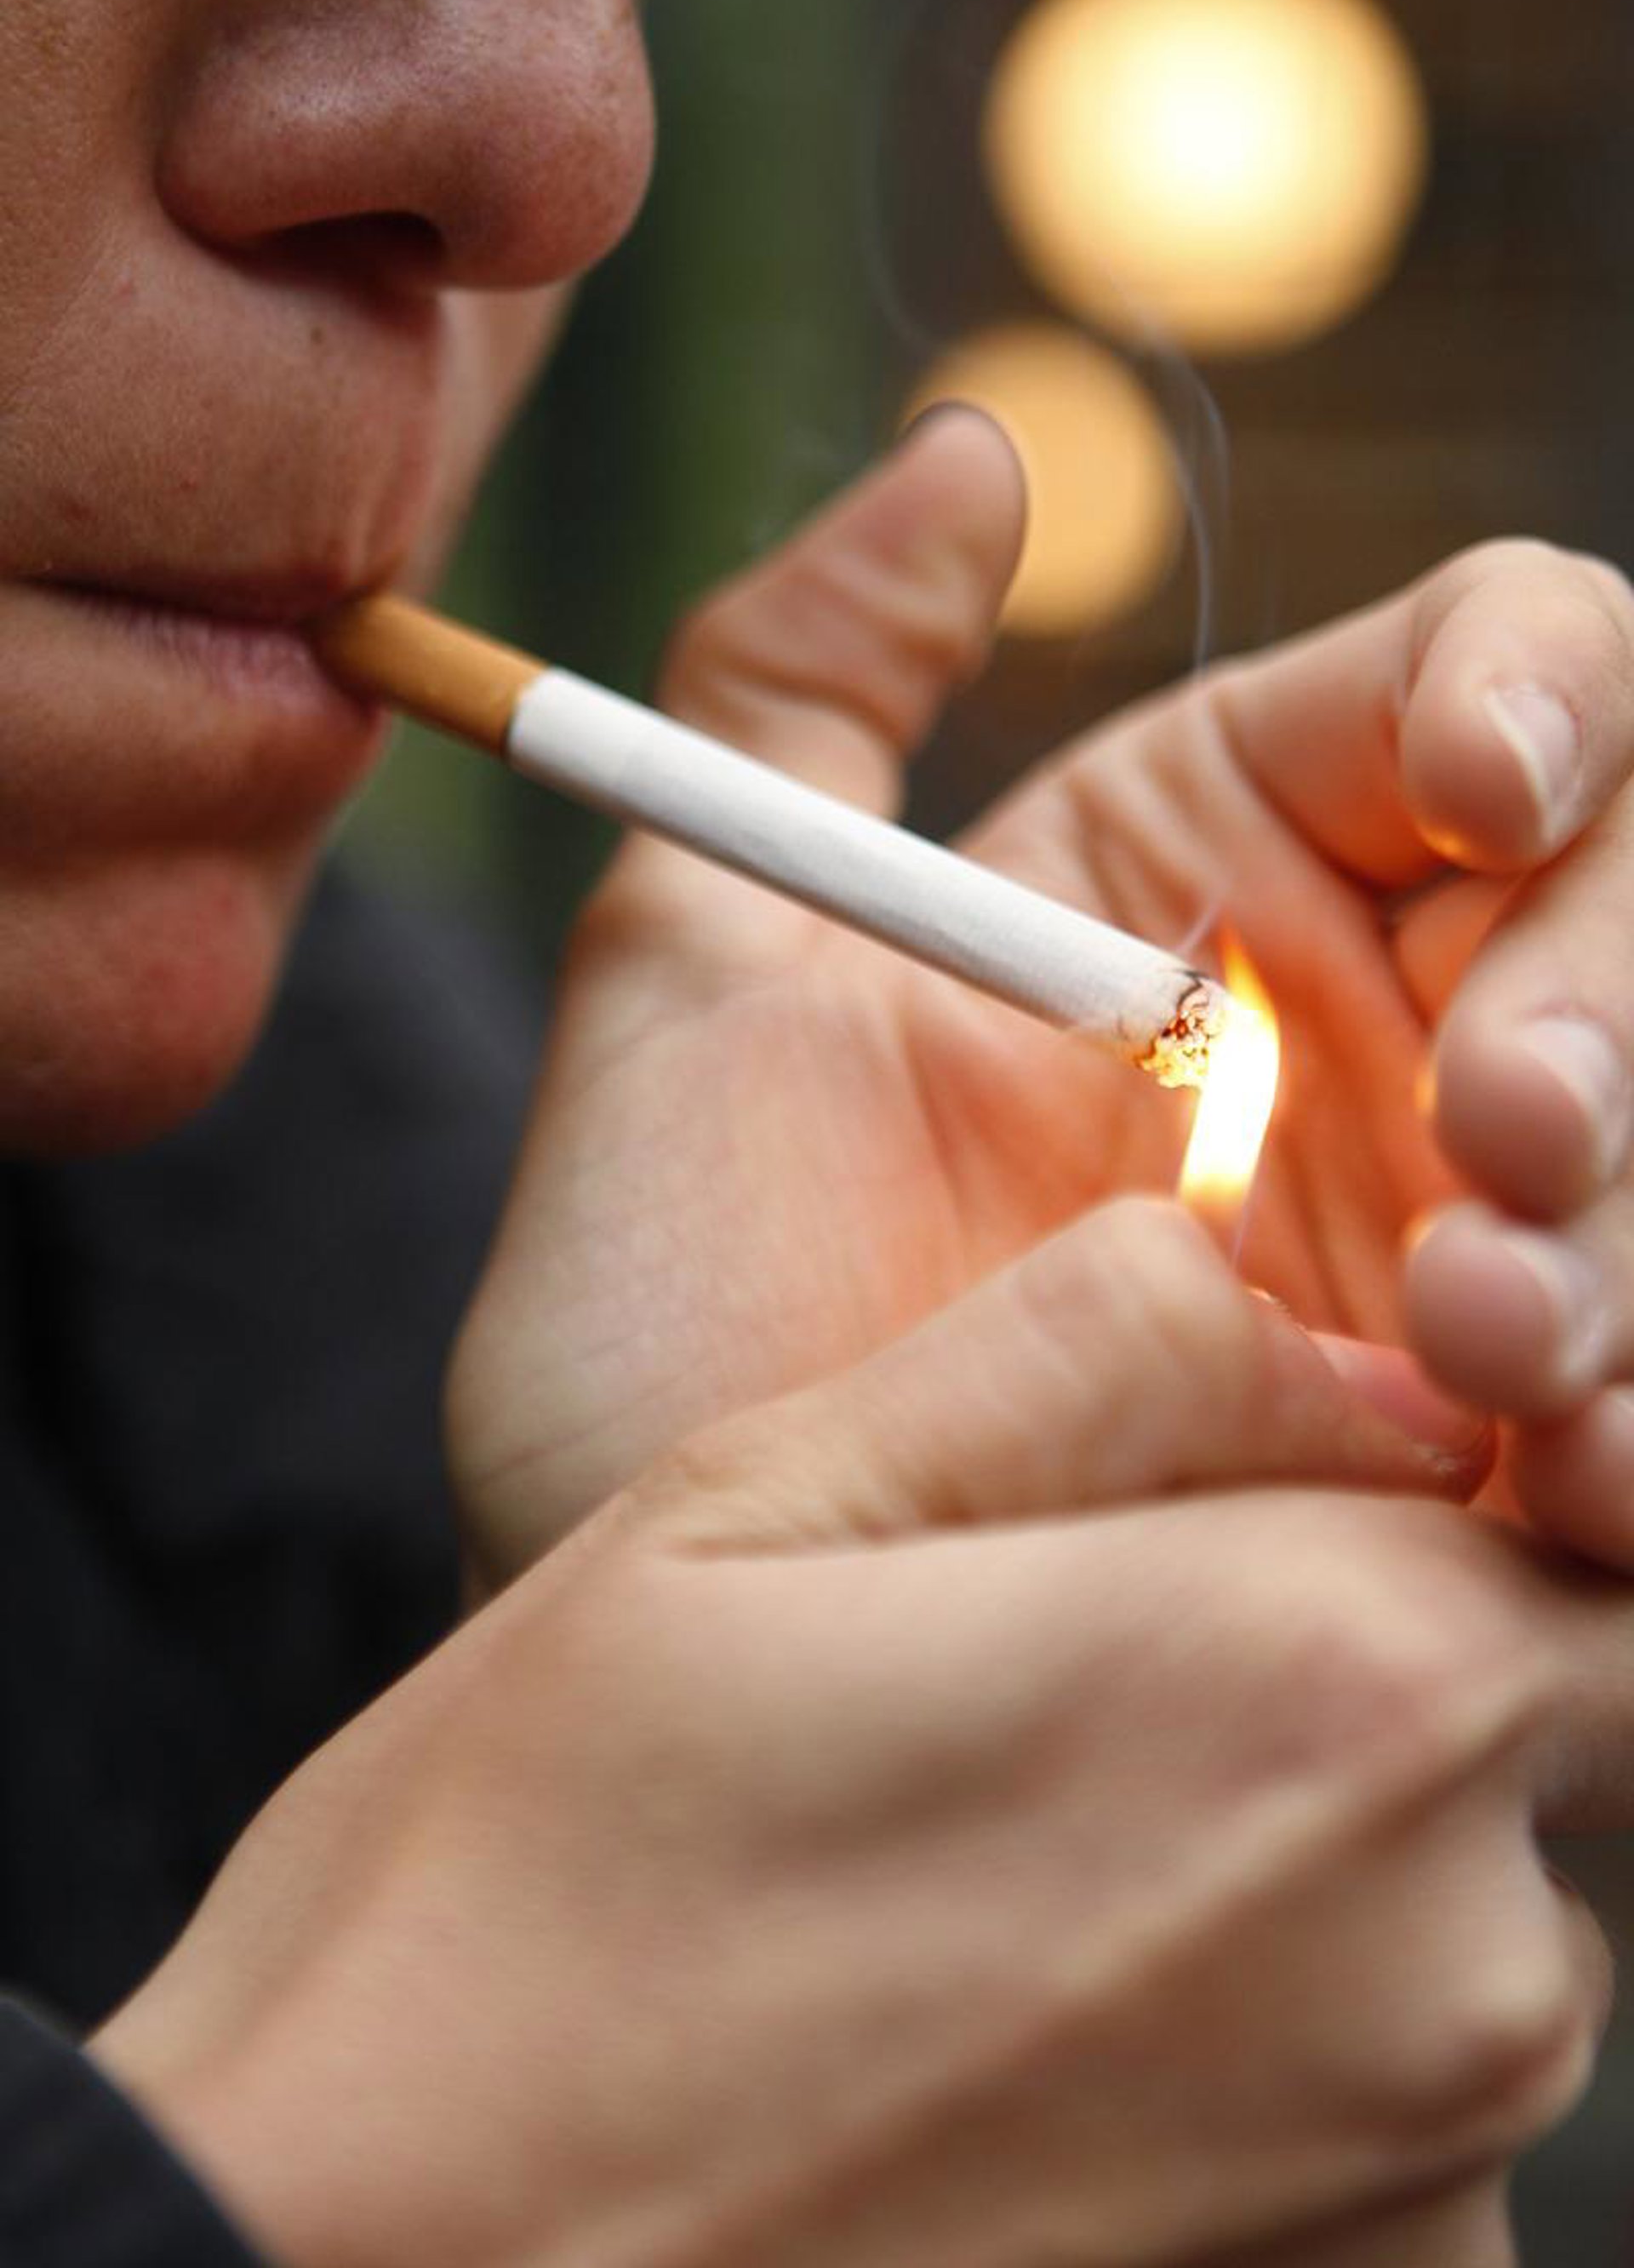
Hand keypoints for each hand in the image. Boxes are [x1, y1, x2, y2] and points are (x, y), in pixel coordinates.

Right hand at [94, 1204, 1616, 2266]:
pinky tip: (1001, 2066)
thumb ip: (1078, 1356)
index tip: (1282, 1511)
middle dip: (1368, 1686)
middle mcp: (1448, 1968)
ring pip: (1459, 1950)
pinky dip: (1250, 2089)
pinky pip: (1382, 2149)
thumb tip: (1290, 1322)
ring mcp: (1418, 2207)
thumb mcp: (748, 1513)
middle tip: (1077, 1706)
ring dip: (1296, 1899)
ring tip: (993, 1916)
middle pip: (1538, 1740)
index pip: (1591, 1511)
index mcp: (1322, 1686)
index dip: (1467, 1486)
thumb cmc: (525, 1909)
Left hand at [448, 410, 1633, 1578]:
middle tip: (1505, 1150)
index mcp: (1219, 886)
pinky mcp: (1506, 1484)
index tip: (1475, 791)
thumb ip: (803, 702)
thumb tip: (964, 456)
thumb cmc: (663, 1331)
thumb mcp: (695, 989)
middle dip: (1621, 1005)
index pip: (1495, 690)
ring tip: (1502, 1374)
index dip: (1539, 699)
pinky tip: (1568, 1499)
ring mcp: (1473, 1270)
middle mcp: (1383, 1054)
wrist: (711, 1667)